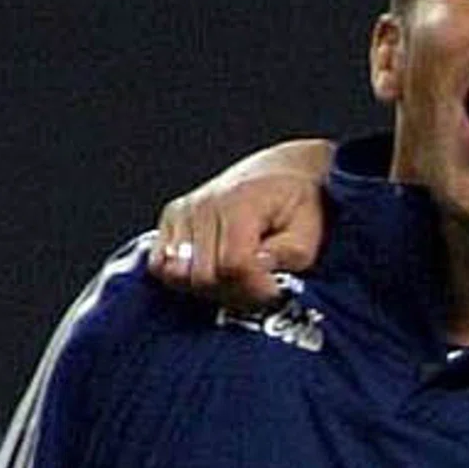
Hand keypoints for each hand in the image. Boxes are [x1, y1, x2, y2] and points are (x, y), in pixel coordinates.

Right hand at [150, 137, 335, 305]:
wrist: (279, 174)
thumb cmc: (296, 204)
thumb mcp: (308, 232)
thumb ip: (288, 255)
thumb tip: (259, 269)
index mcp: (241, 203)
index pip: (233, 265)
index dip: (254, 288)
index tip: (273, 290)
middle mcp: (205, 204)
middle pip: (203, 276)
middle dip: (233, 293)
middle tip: (257, 289)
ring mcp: (183, 211)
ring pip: (179, 275)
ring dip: (209, 290)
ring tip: (236, 281)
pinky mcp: (171, 219)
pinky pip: (160, 265)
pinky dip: (182, 279)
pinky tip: (212, 274)